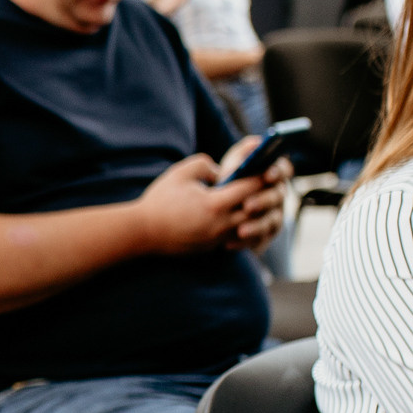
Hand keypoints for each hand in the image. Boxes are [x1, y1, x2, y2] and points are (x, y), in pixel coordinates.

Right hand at [131, 148, 280, 257]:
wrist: (142, 232)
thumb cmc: (159, 201)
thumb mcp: (180, 173)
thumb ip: (205, 165)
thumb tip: (222, 172)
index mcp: (215, 204)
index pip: (250, 188)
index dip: (261, 176)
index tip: (267, 166)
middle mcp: (221, 224)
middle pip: (256, 209)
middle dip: (263, 195)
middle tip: (269, 184)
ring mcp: (217, 239)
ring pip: (250, 226)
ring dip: (255, 213)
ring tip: (258, 200)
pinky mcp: (212, 247)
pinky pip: (237, 236)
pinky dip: (243, 226)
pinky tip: (242, 217)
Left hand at [221, 148, 291, 251]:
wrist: (213, 207)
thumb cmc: (229, 180)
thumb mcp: (234, 164)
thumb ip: (244, 153)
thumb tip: (257, 143)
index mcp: (273, 174)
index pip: (283, 170)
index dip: (278, 171)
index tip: (267, 175)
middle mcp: (278, 195)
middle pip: (277, 197)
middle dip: (263, 201)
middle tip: (247, 206)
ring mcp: (273, 215)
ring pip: (271, 221)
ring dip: (257, 226)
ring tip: (241, 230)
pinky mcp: (264, 234)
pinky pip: (260, 240)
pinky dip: (246, 242)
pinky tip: (229, 244)